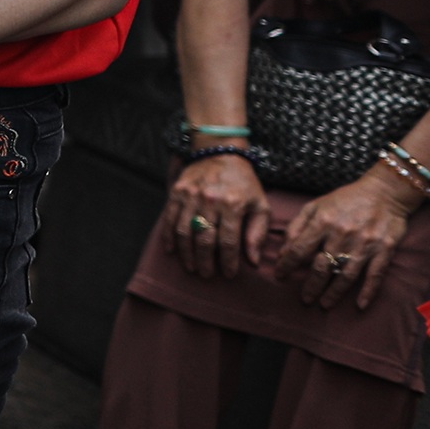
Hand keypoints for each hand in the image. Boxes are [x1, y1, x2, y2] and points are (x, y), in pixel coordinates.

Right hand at [161, 148, 269, 278]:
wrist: (220, 153)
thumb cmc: (244, 183)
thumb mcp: (260, 205)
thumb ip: (257, 233)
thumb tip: (253, 261)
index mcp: (233, 204)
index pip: (229, 241)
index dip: (228, 261)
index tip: (228, 274)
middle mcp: (210, 200)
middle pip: (204, 239)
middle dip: (205, 261)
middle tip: (206, 275)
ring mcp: (191, 195)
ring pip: (185, 231)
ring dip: (186, 253)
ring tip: (191, 267)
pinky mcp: (177, 192)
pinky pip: (170, 219)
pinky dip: (169, 236)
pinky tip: (171, 250)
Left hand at [277, 168, 413, 310]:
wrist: (385, 192)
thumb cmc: (346, 199)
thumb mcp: (316, 205)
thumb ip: (298, 227)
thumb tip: (283, 251)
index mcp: (322, 222)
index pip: (299, 249)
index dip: (287, 265)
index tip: (279, 276)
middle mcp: (342, 235)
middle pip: (322, 267)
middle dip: (311, 286)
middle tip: (305, 300)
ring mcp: (365, 244)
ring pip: (346, 275)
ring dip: (334, 292)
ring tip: (325, 304)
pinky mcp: (384, 249)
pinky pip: (375, 274)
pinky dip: (368, 291)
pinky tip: (360, 305)